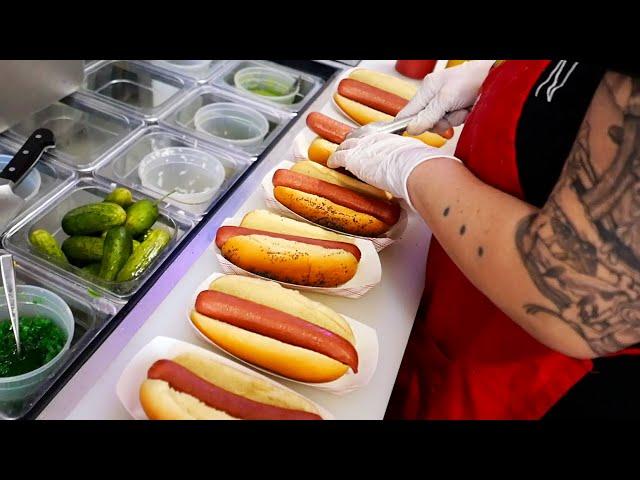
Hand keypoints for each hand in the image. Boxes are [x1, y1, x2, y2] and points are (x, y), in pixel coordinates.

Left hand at [328, 132, 457, 209]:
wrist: (412, 168)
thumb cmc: (419, 165)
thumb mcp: (416, 155)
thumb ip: (412, 157)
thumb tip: (420, 166)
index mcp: (391, 136)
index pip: (375, 134)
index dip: (369, 139)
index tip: (368, 143)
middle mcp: (375, 137)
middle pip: (358, 135)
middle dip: (352, 140)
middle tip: (349, 146)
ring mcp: (363, 146)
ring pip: (346, 144)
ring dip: (342, 150)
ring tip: (339, 155)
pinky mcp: (353, 158)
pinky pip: (338, 157)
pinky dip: (334, 160)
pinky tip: (331, 163)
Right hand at [397, 60, 494, 135]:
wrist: (496, 79)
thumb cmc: (472, 80)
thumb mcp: (446, 99)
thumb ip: (428, 116)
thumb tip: (411, 128)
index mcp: (427, 89)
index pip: (407, 112)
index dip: (404, 124)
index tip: (401, 135)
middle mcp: (434, 97)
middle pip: (424, 122)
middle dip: (437, 123)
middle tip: (447, 116)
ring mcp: (445, 104)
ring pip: (439, 124)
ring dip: (451, 120)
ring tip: (462, 109)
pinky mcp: (456, 110)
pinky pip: (452, 123)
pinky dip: (460, 119)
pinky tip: (466, 110)